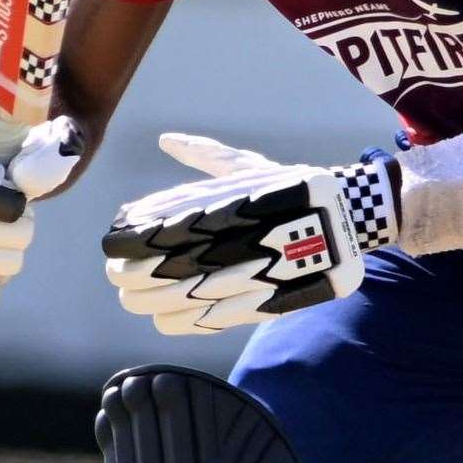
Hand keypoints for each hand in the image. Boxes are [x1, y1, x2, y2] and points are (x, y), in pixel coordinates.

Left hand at [102, 133, 398, 334]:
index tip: (112, 244)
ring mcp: (250, 271)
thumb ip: (205, 156)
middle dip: (135, 274)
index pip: (165, 225)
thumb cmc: (291, 187)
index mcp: (228, 202)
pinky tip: (163, 320)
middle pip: (170, 264)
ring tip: (132, 299)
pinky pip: (216, 319)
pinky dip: (185, 322)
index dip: (132, 239)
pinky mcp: (267, 300)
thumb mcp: (250, 167)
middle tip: (116, 276)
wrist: (350, 217)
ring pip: (188, 295)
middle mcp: (235, 238)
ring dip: (153, 300)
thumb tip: (165, 140)